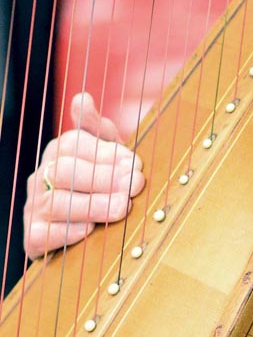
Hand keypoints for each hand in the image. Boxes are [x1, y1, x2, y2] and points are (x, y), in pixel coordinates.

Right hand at [23, 93, 144, 259]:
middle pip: (64, 171)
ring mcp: (35, 207)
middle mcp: (42, 178)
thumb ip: (99, 130)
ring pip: (56, 202)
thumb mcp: (107, 159)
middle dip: (103, 177)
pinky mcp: (34, 237)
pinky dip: (69, 231)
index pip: (73, 144)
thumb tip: (82, 99)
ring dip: (94, 205)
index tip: (134, 164)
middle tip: (134, 185)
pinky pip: (44, 234)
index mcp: (59, 153)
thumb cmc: (101, 190)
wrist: (87, 236)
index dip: (105, 153)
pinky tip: (92, 230)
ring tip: (122, 207)